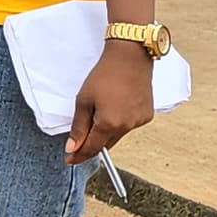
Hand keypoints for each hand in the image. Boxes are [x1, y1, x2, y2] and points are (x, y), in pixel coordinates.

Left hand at [69, 40, 157, 162]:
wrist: (130, 57)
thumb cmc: (104, 75)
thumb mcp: (83, 100)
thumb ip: (78, 127)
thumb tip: (72, 148)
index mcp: (109, 124)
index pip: (92, 148)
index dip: (79, 155)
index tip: (69, 159)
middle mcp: (127, 126)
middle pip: (105, 144)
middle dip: (91, 143)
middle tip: (78, 138)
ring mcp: (139, 122)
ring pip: (117, 136)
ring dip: (106, 132)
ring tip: (99, 113)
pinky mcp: (147, 115)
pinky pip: (129, 126)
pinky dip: (119, 123)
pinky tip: (115, 108)